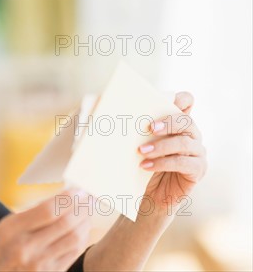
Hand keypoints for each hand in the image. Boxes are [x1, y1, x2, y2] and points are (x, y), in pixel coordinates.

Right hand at [0, 190, 90, 271]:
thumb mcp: (6, 227)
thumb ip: (31, 215)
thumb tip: (60, 199)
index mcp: (12, 229)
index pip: (48, 210)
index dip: (68, 198)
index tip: (78, 190)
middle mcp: (25, 247)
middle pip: (65, 223)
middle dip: (81, 208)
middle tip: (89, 198)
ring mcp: (38, 264)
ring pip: (73, 238)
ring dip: (85, 222)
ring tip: (87, 212)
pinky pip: (73, 254)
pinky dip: (82, 239)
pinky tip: (83, 230)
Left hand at [137, 92, 206, 214]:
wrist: (151, 196)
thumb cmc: (143, 164)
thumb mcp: (136, 142)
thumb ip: (129, 125)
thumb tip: (96, 104)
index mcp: (177, 122)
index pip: (187, 101)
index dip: (180, 98)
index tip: (164, 100)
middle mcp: (192, 134)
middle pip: (187, 121)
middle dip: (167, 122)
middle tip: (149, 128)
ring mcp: (197, 152)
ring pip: (185, 142)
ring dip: (161, 146)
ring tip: (141, 151)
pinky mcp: (198, 170)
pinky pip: (184, 163)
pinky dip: (163, 163)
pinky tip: (145, 166)